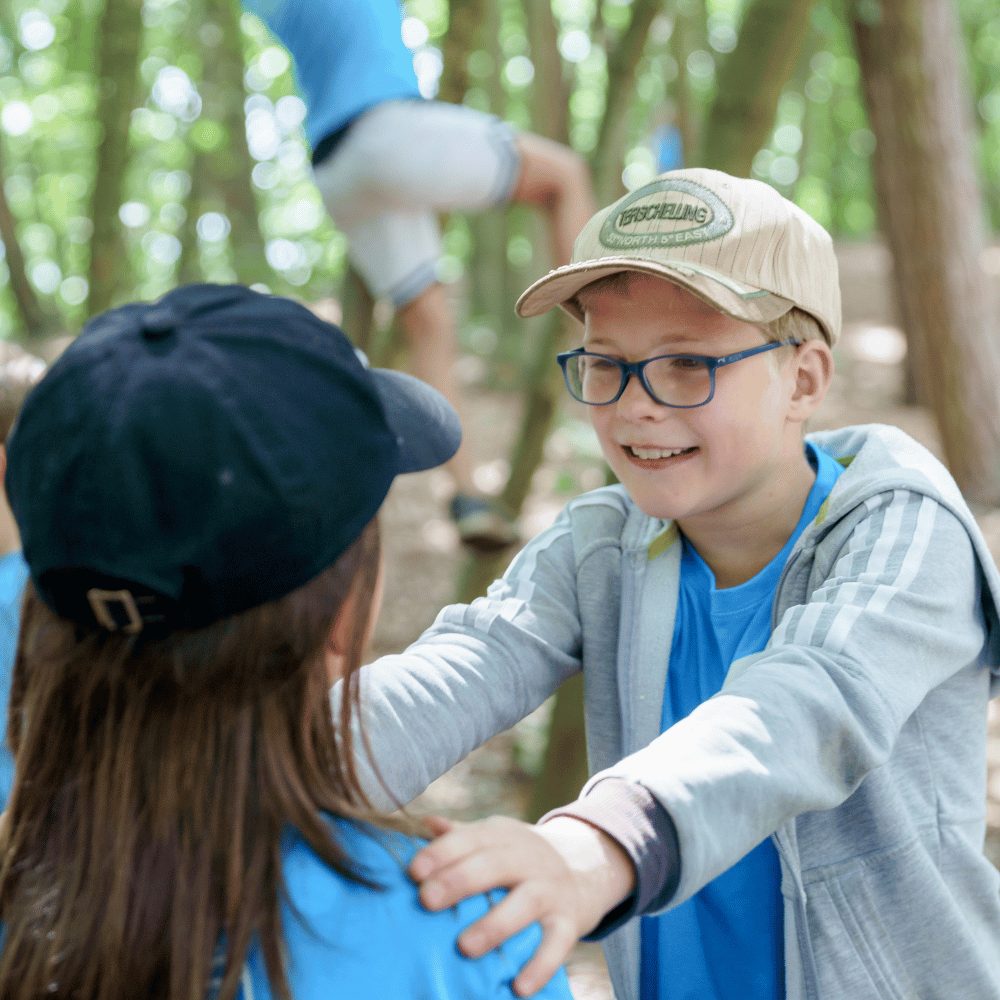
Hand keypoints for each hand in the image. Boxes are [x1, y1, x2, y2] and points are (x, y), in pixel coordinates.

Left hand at [410, 814, 635, 996]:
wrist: (587, 865)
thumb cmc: (522, 857)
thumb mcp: (496, 838)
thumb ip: (462, 835)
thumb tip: (426, 824)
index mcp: (504, 835)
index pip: (471, 838)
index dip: (443, 852)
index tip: (414, 871)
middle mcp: (529, 857)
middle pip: (494, 864)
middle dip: (460, 880)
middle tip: (427, 900)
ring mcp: (551, 888)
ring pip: (526, 902)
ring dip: (495, 924)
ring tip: (464, 947)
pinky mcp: (571, 920)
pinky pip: (559, 943)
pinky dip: (541, 964)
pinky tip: (519, 986)